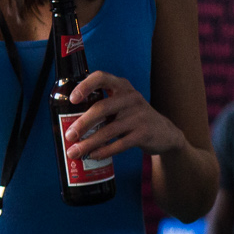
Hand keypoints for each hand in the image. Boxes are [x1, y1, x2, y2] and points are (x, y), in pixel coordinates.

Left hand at [64, 71, 188, 162]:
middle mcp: (131, 97)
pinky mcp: (144, 133)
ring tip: (75, 152)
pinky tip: (93, 155)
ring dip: (89, 143)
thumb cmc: (134, 118)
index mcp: (122, 86)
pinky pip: (120, 144)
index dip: (85, 85)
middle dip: (82, 123)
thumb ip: (102, 107)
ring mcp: (139, 115)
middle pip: (101, 108)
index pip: (101, 77)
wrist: (165, 133)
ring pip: (109, 130)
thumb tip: (67, 123)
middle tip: (69, 136)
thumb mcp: (122, 105)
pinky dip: (104, 151)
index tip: (72, 99)